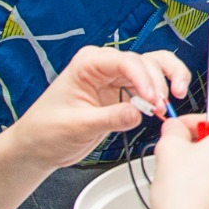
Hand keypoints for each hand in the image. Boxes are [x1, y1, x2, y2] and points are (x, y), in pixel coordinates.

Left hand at [3, 46, 190, 171]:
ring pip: (153, 69)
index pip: (126, 62)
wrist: (37, 146)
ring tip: (171, 102)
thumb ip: (109, 118)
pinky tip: (163, 110)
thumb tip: (137, 113)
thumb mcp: (78, 126)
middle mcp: (103, 66)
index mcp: (88, 64)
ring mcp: (114, 78)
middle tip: (162, 107)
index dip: (144, 79)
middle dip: (158, 83)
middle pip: (145, 62)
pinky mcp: (122, 93)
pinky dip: (160, 95)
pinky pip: (149, 87)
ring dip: (166, 83)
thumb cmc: (45, 131)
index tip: (153, 100)